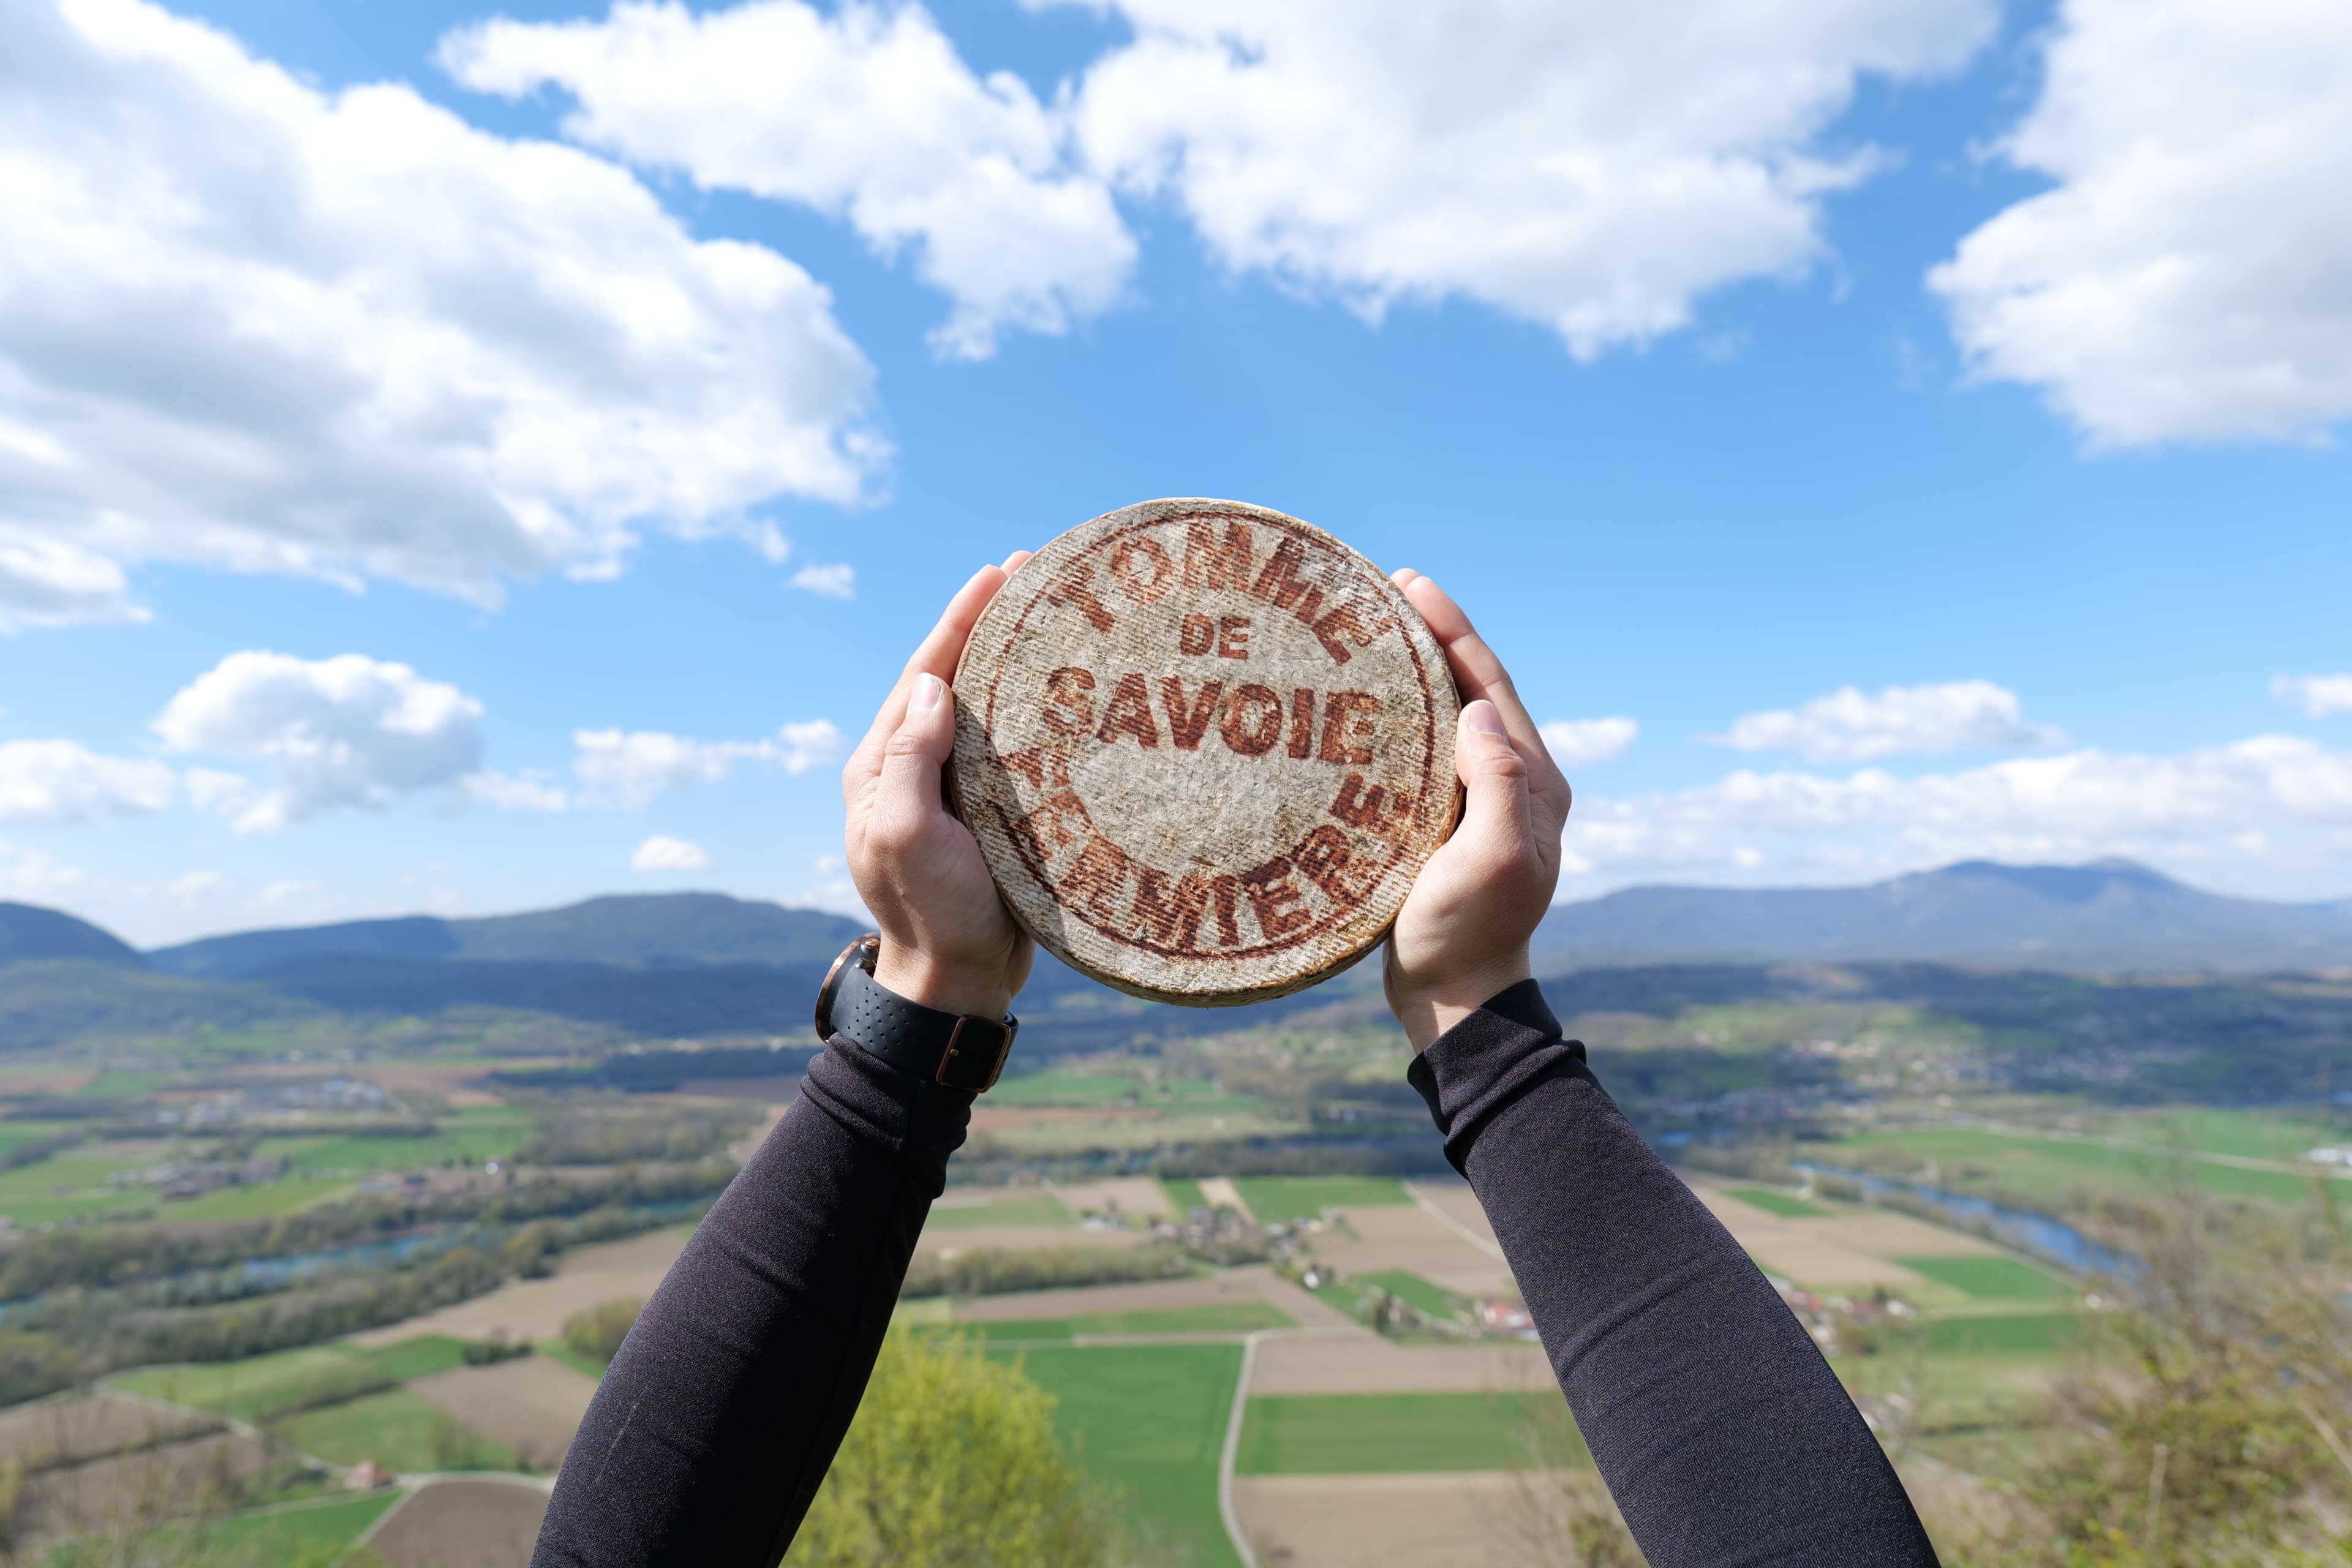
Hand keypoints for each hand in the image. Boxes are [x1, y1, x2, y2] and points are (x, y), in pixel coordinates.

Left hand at [843, 552, 1035, 1020]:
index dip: (961, 619)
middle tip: (1036, 570)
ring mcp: (948, 789)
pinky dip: (1032, 704)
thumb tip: (930, 686)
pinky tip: (1066, 685)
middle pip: (953, 676)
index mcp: (881, 767)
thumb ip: (910, 764)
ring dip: (1014, 655)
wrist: (957, 983)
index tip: (999, 572)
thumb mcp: (908, 840)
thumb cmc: (931, 915)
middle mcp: (911, 768)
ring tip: (1054, 611)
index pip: (924, 673)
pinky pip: (1006, 741)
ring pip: (983, 704)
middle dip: (990, 621)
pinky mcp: (983, 810)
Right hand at [1382, 572, 1572, 1048]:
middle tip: (1386, 589)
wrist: (1456, 999)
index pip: (1492, 685)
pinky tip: (1364, 701)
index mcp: (1535, 781)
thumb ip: (1499, 784)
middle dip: (1435, 635)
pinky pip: (1428, 748)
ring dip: (1416, 669)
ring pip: (1450, 714)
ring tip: (1371, 629)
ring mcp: (1483, 802)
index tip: (1412, 584)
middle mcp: (1516, 782)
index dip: (1454, 630)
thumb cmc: (1469, 934)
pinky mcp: (1450, 822)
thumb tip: (1475, 711)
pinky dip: (1401, 713)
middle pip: (1474, 688)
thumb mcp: (1493, 860)